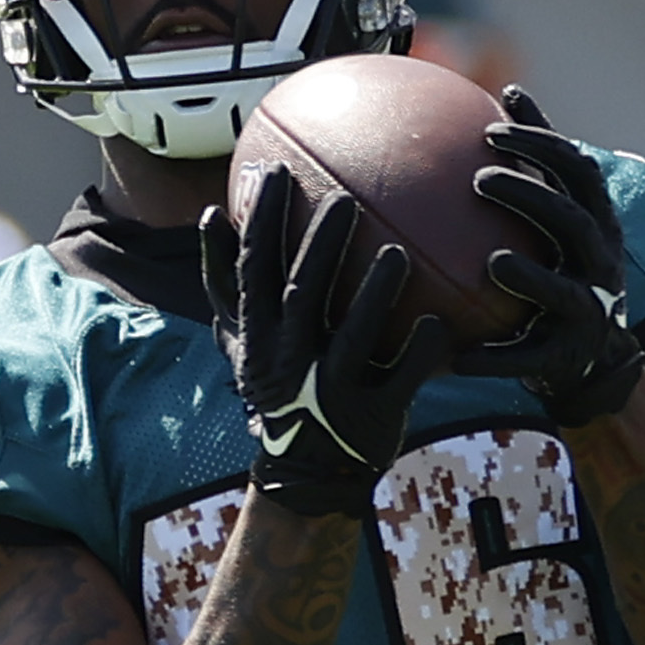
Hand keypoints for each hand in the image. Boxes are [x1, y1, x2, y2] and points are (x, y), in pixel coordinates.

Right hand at [200, 166, 447, 516]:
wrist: (308, 473)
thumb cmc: (279, 388)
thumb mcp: (241, 342)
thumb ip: (226, 283)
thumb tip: (208, 214)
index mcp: (258, 338)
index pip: (255, 270)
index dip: (263, 222)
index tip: (276, 171)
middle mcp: (289, 362)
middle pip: (304, 295)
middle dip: (322, 247)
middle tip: (346, 199)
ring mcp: (331, 392)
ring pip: (353, 338)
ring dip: (373, 295)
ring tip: (398, 255)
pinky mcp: (372, 416)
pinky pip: (401, 379)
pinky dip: (418, 351)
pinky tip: (437, 322)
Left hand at [448, 87, 644, 425]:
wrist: (590, 361)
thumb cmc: (559, 268)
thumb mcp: (557, 214)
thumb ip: (537, 162)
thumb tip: (510, 87)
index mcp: (595, 223)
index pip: (578, 172)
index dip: (541, 144)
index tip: (490, 127)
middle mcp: (600, 263)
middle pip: (572, 222)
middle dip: (531, 197)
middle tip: (479, 180)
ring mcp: (587, 312)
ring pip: (565, 291)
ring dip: (530, 276)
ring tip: (494, 263)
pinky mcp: (565, 358)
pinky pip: (529, 359)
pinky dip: (495, 358)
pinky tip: (454, 357)